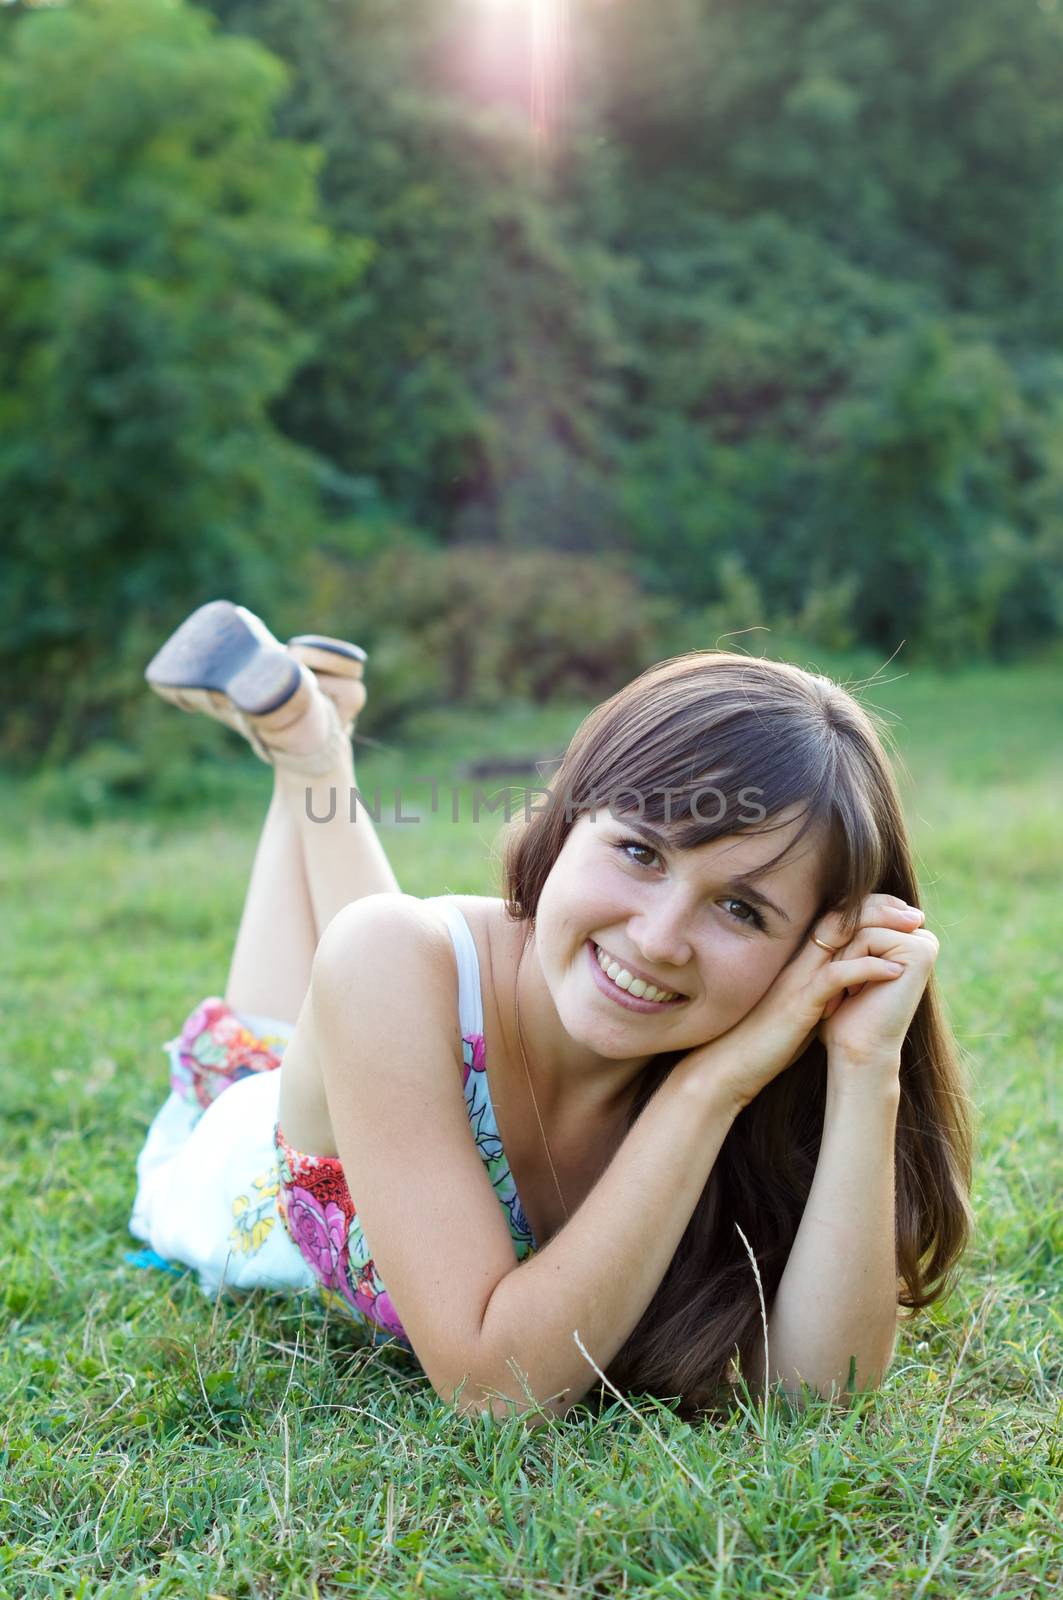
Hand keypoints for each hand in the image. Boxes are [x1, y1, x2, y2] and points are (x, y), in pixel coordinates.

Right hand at [679, 894, 934, 1114]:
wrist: (730, 1066)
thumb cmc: (766, 1042)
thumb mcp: (799, 1008)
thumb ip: (822, 993)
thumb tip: (851, 992)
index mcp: (797, 962)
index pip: (835, 920)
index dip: (868, 909)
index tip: (901, 912)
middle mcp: (796, 963)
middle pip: (840, 918)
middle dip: (880, 908)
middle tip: (914, 913)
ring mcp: (797, 980)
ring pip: (839, 937)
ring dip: (880, 929)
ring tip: (913, 929)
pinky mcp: (798, 1003)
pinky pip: (836, 976)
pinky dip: (867, 968)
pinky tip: (896, 969)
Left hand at [816, 906, 938, 1068]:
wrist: (856, 1048)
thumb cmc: (846, 1011)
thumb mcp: (846, 960)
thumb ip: (852, 928)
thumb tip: (842, 890)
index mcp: (907, 938)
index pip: (862, 911)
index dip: (839, 938)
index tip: (839, 975)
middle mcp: (921, 938)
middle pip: (863, 915)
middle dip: (841, 947)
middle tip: (838, 984)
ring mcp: (925, 942)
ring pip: (863, 926)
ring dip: (844, 959)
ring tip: (848, 991)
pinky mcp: (921, 951)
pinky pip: (869, 937)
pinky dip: (852, 963)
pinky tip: (858, 993)